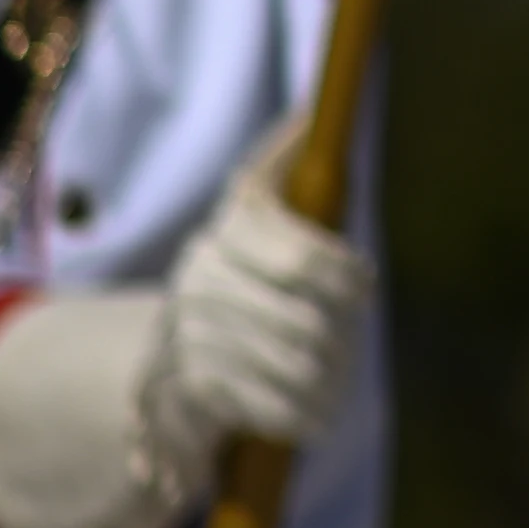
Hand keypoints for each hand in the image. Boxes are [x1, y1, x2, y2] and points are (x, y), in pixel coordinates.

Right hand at [147, 116, 367, 465]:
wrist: (164, 360)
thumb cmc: (245, 276)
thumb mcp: (260, 213)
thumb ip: (284, 163)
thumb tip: (310, 111)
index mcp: (230, 228)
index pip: (304, 257)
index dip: (345, 275)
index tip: (364, 287)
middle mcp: (203, 278)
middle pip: (307, 319)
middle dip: (343, 337)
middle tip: (353, 345)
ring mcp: (190, 335)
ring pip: (293, 366)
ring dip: (330, 381)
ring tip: (339, 384)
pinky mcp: (188, 389)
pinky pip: (268, 407)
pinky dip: (303, 416)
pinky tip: (318, 416)